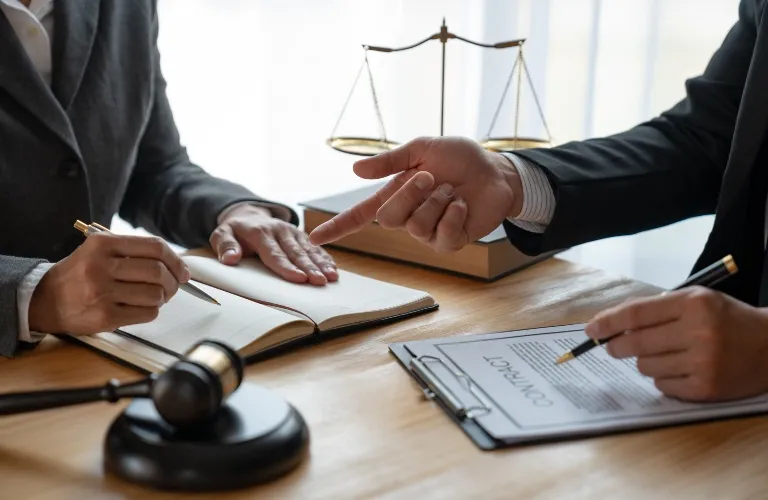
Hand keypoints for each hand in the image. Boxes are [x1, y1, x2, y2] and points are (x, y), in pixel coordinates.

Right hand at [29, 233, 189, 333]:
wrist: (45, 300)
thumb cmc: (80, 274)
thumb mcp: (99, 250)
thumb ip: (133, 251)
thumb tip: (176, 265)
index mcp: (102, 244)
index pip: (154, 247)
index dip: (176, 260)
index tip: (183, 271)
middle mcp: (101, 266)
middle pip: (157, 271)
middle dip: (173, 281)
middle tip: (173, 287)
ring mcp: (102, 293)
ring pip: (155, 294)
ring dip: (163, 298)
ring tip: (155, 297)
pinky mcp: (104, 317)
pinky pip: (146, 313)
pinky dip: (152, 311)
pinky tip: (141, 307)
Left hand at [210, 204, 337, 284]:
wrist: (248, 216)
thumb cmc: (235, 231)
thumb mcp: (221, 234)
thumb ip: (225, 246)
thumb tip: (230, 259)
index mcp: (261, 232)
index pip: (274, 253)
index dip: (287, 267)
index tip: (299, 278)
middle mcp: (280, 230)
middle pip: (295, 253)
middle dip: (309, 268)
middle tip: (320, 281)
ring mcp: (293, 232)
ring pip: (308, 250)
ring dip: (321, 264)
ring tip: (331, 277)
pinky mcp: (301, 236)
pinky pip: (315, 248)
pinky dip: (325, 258)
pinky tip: (334, 270)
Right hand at [308, 136, 523, 252]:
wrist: (495, 171)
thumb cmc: (459, 158)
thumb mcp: (422, 149)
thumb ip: (390, 161)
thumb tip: (355, 170)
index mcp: (396, 194)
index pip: (360, 215)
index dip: (338, 227)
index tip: (314, 238)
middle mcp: (407, 216)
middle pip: (389, 217)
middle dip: (412, 194)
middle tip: (433, 178)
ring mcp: (427, 232)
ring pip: (416, 226)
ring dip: (438, 201)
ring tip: (452, 190)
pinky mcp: (449, 241)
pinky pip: (441, 236)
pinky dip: (454, 214)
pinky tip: (462, 205)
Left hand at [585, 286, 767, 401]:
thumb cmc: (726, 319)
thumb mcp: (696, 300)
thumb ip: (656, 309)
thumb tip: (611, 325)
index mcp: (693, 304)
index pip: (636, 314)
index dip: (607, 323)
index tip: (591, 330)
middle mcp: (698, 332)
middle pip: (635, 342)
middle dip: (616, 346)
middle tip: (612, 347)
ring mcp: (703, 362)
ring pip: (645, 365)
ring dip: (644, 361)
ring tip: (664, 354)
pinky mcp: (706, 388)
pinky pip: (662, 385)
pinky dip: (662, 378)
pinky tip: (679, 369)